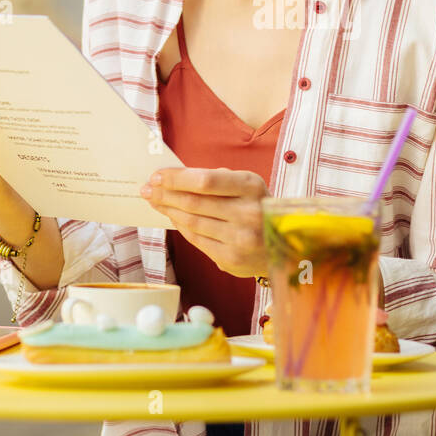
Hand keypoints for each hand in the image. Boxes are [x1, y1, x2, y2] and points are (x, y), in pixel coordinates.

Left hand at [140, 167, 267, 278]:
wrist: (287, 245)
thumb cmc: (259, 207)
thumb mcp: (247, 186)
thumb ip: (217, 180)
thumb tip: (173, 178)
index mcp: (252, 187)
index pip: (205, 181)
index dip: (177, 178)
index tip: (157, 175)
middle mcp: (248, 214)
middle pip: (194, 203)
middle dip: (165, 194)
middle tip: (147, 188)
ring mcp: (240, 240)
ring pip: (191, 223)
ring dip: (169, 210)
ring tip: (155, 201)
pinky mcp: (231, 260)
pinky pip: (196, 240)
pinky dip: (180, 227)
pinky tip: (172, 217)